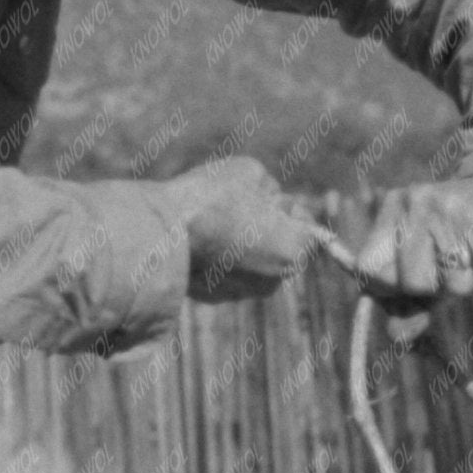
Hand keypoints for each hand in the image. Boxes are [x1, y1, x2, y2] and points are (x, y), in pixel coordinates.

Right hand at [173, 155, 318, 302]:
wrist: (160, 233)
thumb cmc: (211, 198)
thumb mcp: (252, 173)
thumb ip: (271, 191)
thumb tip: (270, 200)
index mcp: (293, 251)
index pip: (312, 232)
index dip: (291, 211)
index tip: (270, 200)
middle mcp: (273, 280)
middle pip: (283, 249)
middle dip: (269, 230)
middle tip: (238, 208)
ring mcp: (242, 293)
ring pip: (255, 263)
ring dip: (243, 246)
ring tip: (215, 223)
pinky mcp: (215, 298)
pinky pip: (227, 274)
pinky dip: (220, 260)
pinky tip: (200, 241)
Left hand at [353, 176, 472, 302]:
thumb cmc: (466, 237)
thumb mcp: (430, 264)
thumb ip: (409, 303)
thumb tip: (397, 337)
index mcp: (396, 208)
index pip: (367, 268)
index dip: (388, 291)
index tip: (413, 290)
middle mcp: (420, 201)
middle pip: (413, 283)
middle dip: (440, 288)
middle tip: (458, 265)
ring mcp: (455, 207)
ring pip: (455, 285)